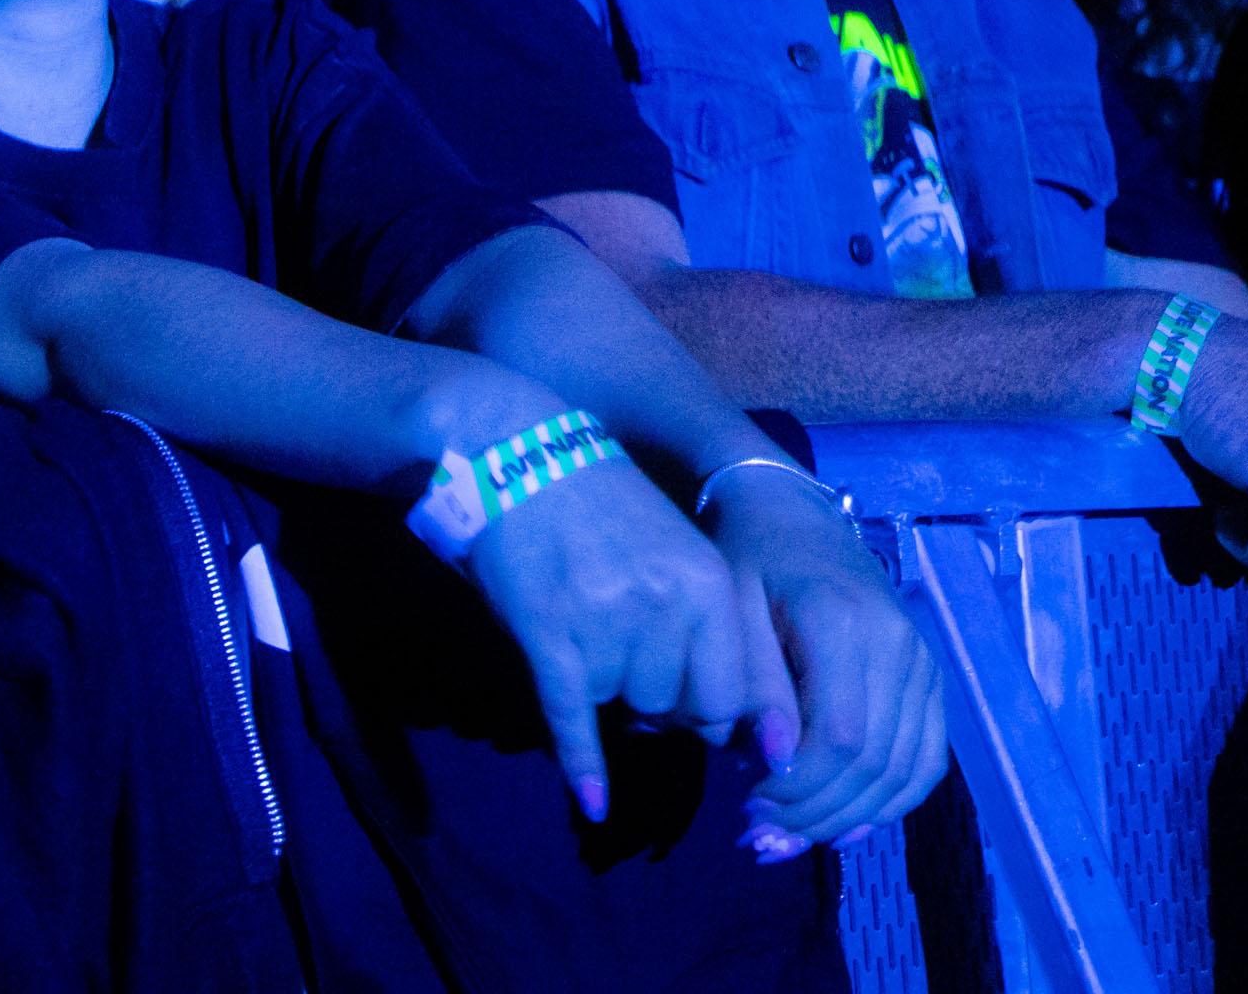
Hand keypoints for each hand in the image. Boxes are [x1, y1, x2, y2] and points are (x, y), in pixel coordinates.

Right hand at [461, 445, 761, 821]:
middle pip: (681, 707)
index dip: (715, 710)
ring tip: (585, 634)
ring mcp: (603, 621)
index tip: (700, 711)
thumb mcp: (674, 547)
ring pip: (626, 706)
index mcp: (709, 582)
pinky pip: (573, 714)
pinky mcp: (546, 633)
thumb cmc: (600, 500)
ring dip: (610, 689)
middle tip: (628, 660)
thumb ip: (704, 622)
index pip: (736, 693)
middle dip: (660, 700)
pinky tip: (593, 800)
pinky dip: (582, 762)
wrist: (512, 447)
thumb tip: (719, 718)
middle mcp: (665, 605)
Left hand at [708, 477, 947, 855]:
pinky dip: (891, 801)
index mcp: (845, 623)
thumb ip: (754, 682)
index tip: (748, 809)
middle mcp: (900, 646)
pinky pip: (927, 758)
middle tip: (761, 838)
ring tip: (792, 839)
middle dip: (818, 813)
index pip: (840, 737)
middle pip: (875, 762)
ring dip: (851, 818)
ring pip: (906, 770)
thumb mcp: (730, 607)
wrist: (791, 513)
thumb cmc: (746, 558)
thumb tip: (778, 762)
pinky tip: (848, 827)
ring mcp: (923, 662)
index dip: (799, 788)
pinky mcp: (931, 678)